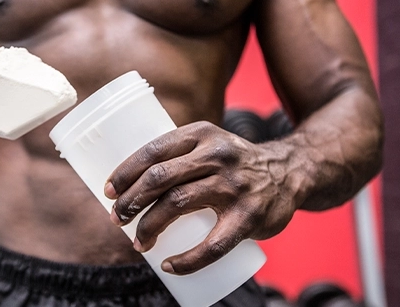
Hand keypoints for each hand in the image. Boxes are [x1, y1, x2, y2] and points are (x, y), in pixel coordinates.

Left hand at [104, 121, 297, 274]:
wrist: (291, 171)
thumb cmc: (234, 162)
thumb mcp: (209, 144)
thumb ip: (177, 155)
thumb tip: (129, 183)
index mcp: (201, 135)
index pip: (153, 151)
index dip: (125, 172)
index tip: (108, 191)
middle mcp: (217, 155)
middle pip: (160, 178)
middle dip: (130, 201)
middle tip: (116, 218)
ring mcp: (234, 186)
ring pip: (178, 204)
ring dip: (148, 227)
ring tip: (137, 242)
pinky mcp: (250, 216)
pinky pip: (213, 244)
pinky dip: (187, 259)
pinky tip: (169, 265)